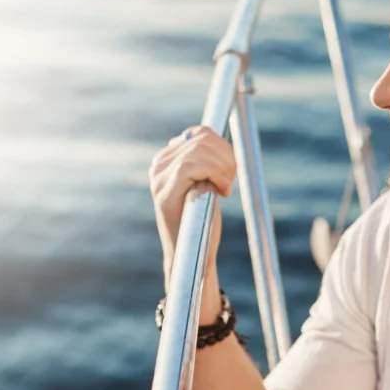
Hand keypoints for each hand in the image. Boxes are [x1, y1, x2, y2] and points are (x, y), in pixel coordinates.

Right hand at [149, 127, 236, 305]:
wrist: (191, 255)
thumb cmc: (201, 221)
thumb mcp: (206, 184)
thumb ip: (205, 161)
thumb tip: (209, 135)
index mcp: (167, 161)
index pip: (198, 133)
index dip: (223, 146)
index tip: (231, 168)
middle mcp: (158, 167)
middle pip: (201, 139)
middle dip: (226, 156)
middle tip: (232, 179)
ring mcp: (159, 180)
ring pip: (198, 151)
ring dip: (223, 167)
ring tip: (226, 187)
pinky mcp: (165, 194)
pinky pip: (191, 166)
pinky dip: (215, 174)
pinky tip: (222, 192)